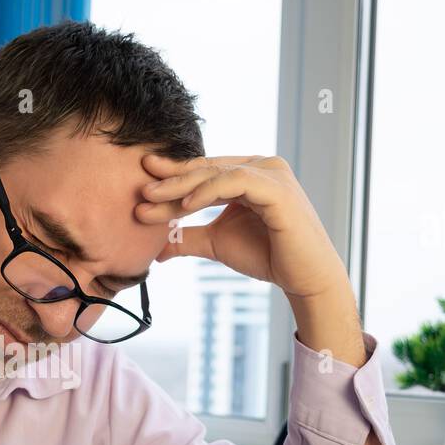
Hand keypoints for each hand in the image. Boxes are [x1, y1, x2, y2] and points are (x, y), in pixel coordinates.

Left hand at [136, 154, 346, 298]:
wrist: (303, 278)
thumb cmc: (267, 256)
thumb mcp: (217, 242)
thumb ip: (188, 237)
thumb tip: (155, 248)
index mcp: (248, 173)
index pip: (203, 170)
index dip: (172, 176)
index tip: (142, 184)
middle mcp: (261, 166)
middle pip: (206, 169)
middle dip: (170, 180)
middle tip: (140, 190)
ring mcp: (271, 174)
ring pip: (216, 173)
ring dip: (182, 186)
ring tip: (152, 198)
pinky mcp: (278, 189)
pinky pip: (236, 182)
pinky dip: (208, 191)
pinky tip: (186, 204)